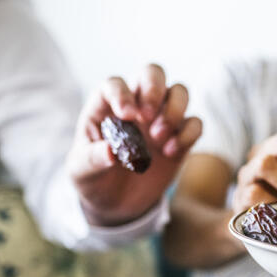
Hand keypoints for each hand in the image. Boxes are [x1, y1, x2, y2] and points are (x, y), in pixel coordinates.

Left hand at [67, 64, 201, 225]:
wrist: (117, 203)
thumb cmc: (94, 178)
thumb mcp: (81, 172)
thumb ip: (93, 159)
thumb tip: (111, 152)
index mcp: (106, 105)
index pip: (114, 84)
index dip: (121, 93)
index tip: (127, 115)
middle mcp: (136, 105)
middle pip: (152, 73)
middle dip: (154, 87)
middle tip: (147, 116)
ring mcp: (160, 118)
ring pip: (179, 91)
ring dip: (174, 109)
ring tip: (159, 137)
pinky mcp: (179, 137)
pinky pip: (195, 122)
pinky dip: (188, 134)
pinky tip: (170, 153)